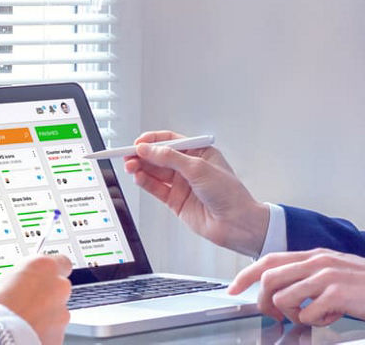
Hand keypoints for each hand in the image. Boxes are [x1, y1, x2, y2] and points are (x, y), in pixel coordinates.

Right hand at [0, 254, 71, 344]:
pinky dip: (41, 334)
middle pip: (58, 289)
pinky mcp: (59, 337)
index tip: (36, 276)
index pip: (60, 262)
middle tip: (22, 303)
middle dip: (43, 295)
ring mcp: (61, 314)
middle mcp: (58, 288)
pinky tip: (23, 335)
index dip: (48, 271)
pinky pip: (52, 333)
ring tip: (19, 323)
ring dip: (42, 316)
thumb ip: (0, 283)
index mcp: (43, 267)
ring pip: (56, 313)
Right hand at [124, 130, 269, 255]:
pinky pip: (156, 189)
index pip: (171, 141)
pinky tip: (138, 177)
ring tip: (130, 166)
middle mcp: (190, 167)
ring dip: (141, 168)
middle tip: (128, 154)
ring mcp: (182, 184)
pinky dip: (145, 182)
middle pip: (160, 156)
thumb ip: (170, 158)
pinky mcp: (176, 201)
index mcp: (200, 152)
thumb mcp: (199, 168)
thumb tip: (148, 149)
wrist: (236, 224)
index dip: (153, 141)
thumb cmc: (229, 193)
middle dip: (143, 155)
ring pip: (155, 172)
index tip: (138, 143)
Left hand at [227, 248, 364, 326]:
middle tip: (277, 317)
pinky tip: (333, 317)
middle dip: (264, 302)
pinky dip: (315, 321)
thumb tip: (285, 293)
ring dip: (292, 314)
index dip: (245, 276)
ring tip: (313, 316)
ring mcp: (327, 277)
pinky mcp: (338, 294)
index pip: (268, 260)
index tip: (232, 290)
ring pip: (283, 297)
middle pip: (268, 278)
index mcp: (315, 255)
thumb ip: (310, 278)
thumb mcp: (336, 271)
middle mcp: (317, 262)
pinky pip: (308, 313)